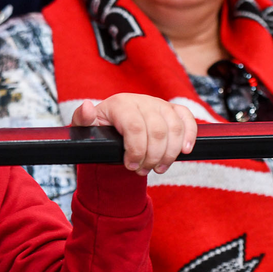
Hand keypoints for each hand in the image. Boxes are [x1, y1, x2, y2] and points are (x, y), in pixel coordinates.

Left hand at [71, 94, 196, 175]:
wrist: (113, 128)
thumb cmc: (99, 130)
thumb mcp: (85, 128)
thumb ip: (82, 119)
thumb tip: (87, 107)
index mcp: (121, 103)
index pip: (136, 127)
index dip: (136, 151)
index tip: (130, 166)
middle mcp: (142, 101)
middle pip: (158, 131)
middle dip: (152, 157)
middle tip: (142, 170)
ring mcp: (159, 104)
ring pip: (174, 128)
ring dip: (169, 154)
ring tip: (158, 168)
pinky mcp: (172, 110)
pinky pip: (187, 119)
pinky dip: (189, 135)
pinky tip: (184, 151)